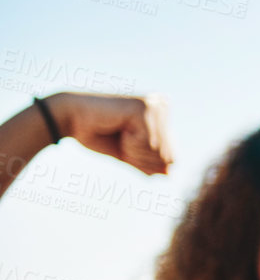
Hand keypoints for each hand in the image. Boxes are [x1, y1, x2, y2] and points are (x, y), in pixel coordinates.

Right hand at [45, 93, 171, 174]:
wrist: (69, 118)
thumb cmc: (97, 134)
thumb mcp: (128, 154)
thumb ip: (149, 163)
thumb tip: (170, 174)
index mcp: (162, 116)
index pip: (171, 157)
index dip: (145, 162)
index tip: (124, 144)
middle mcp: (162, 106)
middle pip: (167, 156)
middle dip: (139, 157)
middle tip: (119, 138)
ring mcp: (155, 106)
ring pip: (158, 151)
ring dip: (133, 150)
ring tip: (118, 131)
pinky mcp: (144, 108)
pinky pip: (148, 143)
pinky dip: (130, 144)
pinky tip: (118, 126)